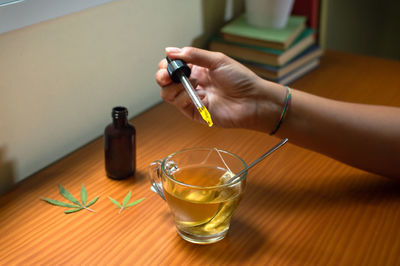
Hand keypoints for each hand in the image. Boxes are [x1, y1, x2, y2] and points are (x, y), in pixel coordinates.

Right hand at [155, 47, 283, 129]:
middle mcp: (192, 84)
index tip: (168, 61)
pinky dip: (181, 96)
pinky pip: (178, 104)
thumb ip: (193, 55)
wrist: (252, 100)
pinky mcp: (194, 112)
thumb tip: (171, 50)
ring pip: (167, 93)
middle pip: (166, 80)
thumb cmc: (241, 80)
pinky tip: (194, 92)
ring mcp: (192, 98)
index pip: (173, 66)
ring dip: (172, 86)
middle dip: (162, 75)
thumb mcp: (217, 60)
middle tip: (166, 74)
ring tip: (189, 81)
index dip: (167, 64)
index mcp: (197, 69)